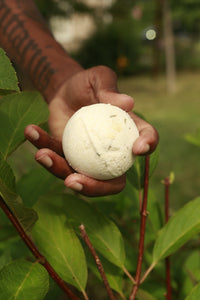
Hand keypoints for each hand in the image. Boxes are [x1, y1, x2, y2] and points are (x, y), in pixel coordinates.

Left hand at [24, 66, 158, 196]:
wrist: (64, 92)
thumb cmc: (87, 83)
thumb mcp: (98, 78)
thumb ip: (110, 88)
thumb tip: (128, 103)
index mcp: (128, 132)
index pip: (145, 140)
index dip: (148, 147)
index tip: (138, 149)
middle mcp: (112, 154)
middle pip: (113, 182)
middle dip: (96, 188)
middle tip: (74, 180)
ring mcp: (90, 161)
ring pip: (80, 178)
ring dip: (59, 171)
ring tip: (42, 155)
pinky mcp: (69, 159)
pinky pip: (56, 161)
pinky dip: (43, 150)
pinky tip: (31, 132)